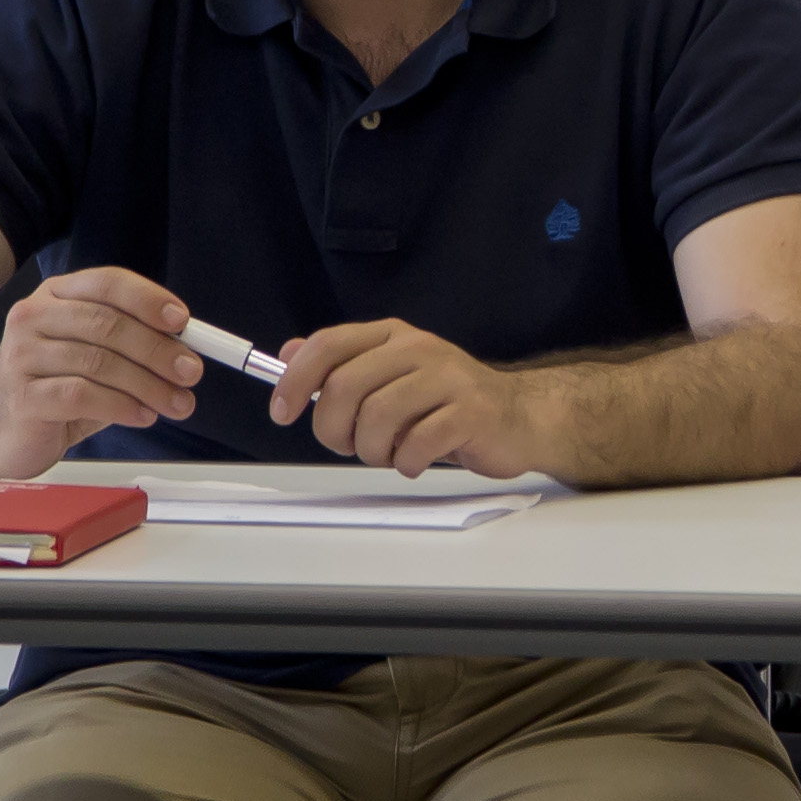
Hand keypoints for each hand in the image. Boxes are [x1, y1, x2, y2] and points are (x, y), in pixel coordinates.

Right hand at [0, 267, 201, 475]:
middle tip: (190, 372)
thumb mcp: (94, 357)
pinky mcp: (22, 396)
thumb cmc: (55, 389)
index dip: (148, 299)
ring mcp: (22, 356)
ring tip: (175, 402)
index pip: (106, 283)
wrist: (2, 431)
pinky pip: (82, 395)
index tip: (182, 322)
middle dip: (158, 349)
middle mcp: (33, 317)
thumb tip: (184, 348)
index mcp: (55, 296)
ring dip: (148, 385)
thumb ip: (131, 345)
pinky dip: (121, 406)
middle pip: (107, 324)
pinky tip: (142, 415)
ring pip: (99, 362)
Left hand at [273, 317, 548, 476]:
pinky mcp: (470, 412)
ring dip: (372, 451)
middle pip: (346, 387)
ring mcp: (447, 378)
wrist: (518, 417)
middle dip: (334, 429)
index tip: (283, 412)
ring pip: (378, 418)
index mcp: (393, 337)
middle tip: (347, 446)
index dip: (296, 380)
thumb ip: (342, 366)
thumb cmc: (448, 403)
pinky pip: (417, 444)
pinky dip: (406, 462)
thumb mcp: (390, 377)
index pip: (328, 345)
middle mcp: (418, 349)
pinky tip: (416, 460)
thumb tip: (288, 354)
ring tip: (388, 454)